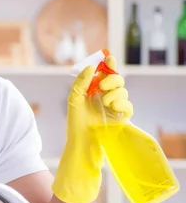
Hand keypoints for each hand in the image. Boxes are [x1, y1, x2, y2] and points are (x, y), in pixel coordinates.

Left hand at [52, 55, 132, 202]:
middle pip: (117, 80)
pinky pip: (128, 106)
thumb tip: (91, 67)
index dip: (109, 65)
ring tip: (105, 102)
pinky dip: (123, 104)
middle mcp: (105, 97)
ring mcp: (114, 107)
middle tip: (102, 86)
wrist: (81, 142)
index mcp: (94, 91)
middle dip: (112, 79)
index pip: (105, 73)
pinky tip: (114, 108)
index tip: (109, 59)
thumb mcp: (74, 100)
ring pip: (123, 92)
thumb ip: (81, 82)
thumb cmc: (75, 123)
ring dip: (115, 94)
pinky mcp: (121, 118)